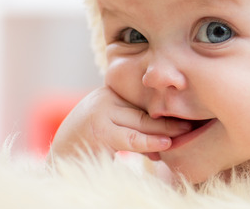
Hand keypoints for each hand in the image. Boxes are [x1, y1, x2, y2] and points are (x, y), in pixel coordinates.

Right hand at [47, 86, 190, 161]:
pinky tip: (162, 148)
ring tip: (180, 138)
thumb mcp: (112, 126)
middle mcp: (104, 98)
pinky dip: (148, 145)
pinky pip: (130, 140)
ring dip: (162, 134)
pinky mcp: (97, 133)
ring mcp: (99, 114)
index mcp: (109, 92)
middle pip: (144, 112)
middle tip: (191, 127)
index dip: (165, 109)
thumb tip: (168, 139)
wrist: (59, 158)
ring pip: (140, 125)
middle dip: (169, 122)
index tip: (188, 114)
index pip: (143, 101)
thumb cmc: (89, 143)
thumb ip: (134, 126)